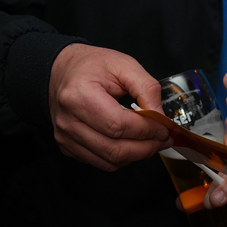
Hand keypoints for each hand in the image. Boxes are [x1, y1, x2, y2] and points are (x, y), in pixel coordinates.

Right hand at [48, 43, 170, 170]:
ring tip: (152, 142)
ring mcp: (66, 137)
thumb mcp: (124, 64)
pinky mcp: (68, 147)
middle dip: (146, 147)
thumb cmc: (91, 65)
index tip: (164, 128)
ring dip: (137, 155)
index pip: (118, 125)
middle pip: (114, 148)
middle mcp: (68, 121)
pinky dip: (122, 157)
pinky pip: (101, 162)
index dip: (146, 130)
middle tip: (164, 139)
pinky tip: (133, 144)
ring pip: (109, 160)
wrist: (62, 71)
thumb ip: (146, 88)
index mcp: (79, 96)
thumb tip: (160, 117)